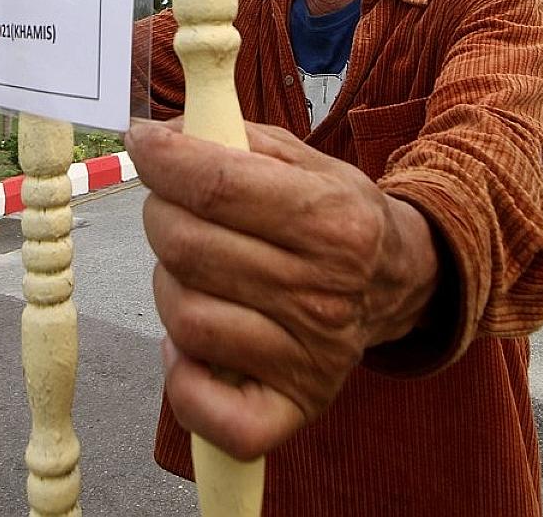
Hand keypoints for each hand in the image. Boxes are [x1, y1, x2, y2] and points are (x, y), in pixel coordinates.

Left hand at [126, 118, 439, 460]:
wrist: (400, 284)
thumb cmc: (337, 217)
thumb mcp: (307, 161)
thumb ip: (235, 139)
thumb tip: (160, 135)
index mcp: (333, 221)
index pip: (218, 187)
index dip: (163, 160)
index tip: (142, 141)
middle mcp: (325, 291)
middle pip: (189, 248)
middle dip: (160, 214)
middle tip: (171, 207)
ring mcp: (310, 355)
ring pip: (186, 317)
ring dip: (169, 286)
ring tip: (195, 273)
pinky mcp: (293, 405)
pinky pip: (206, 407)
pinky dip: (182, 377)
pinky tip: (193, 347)